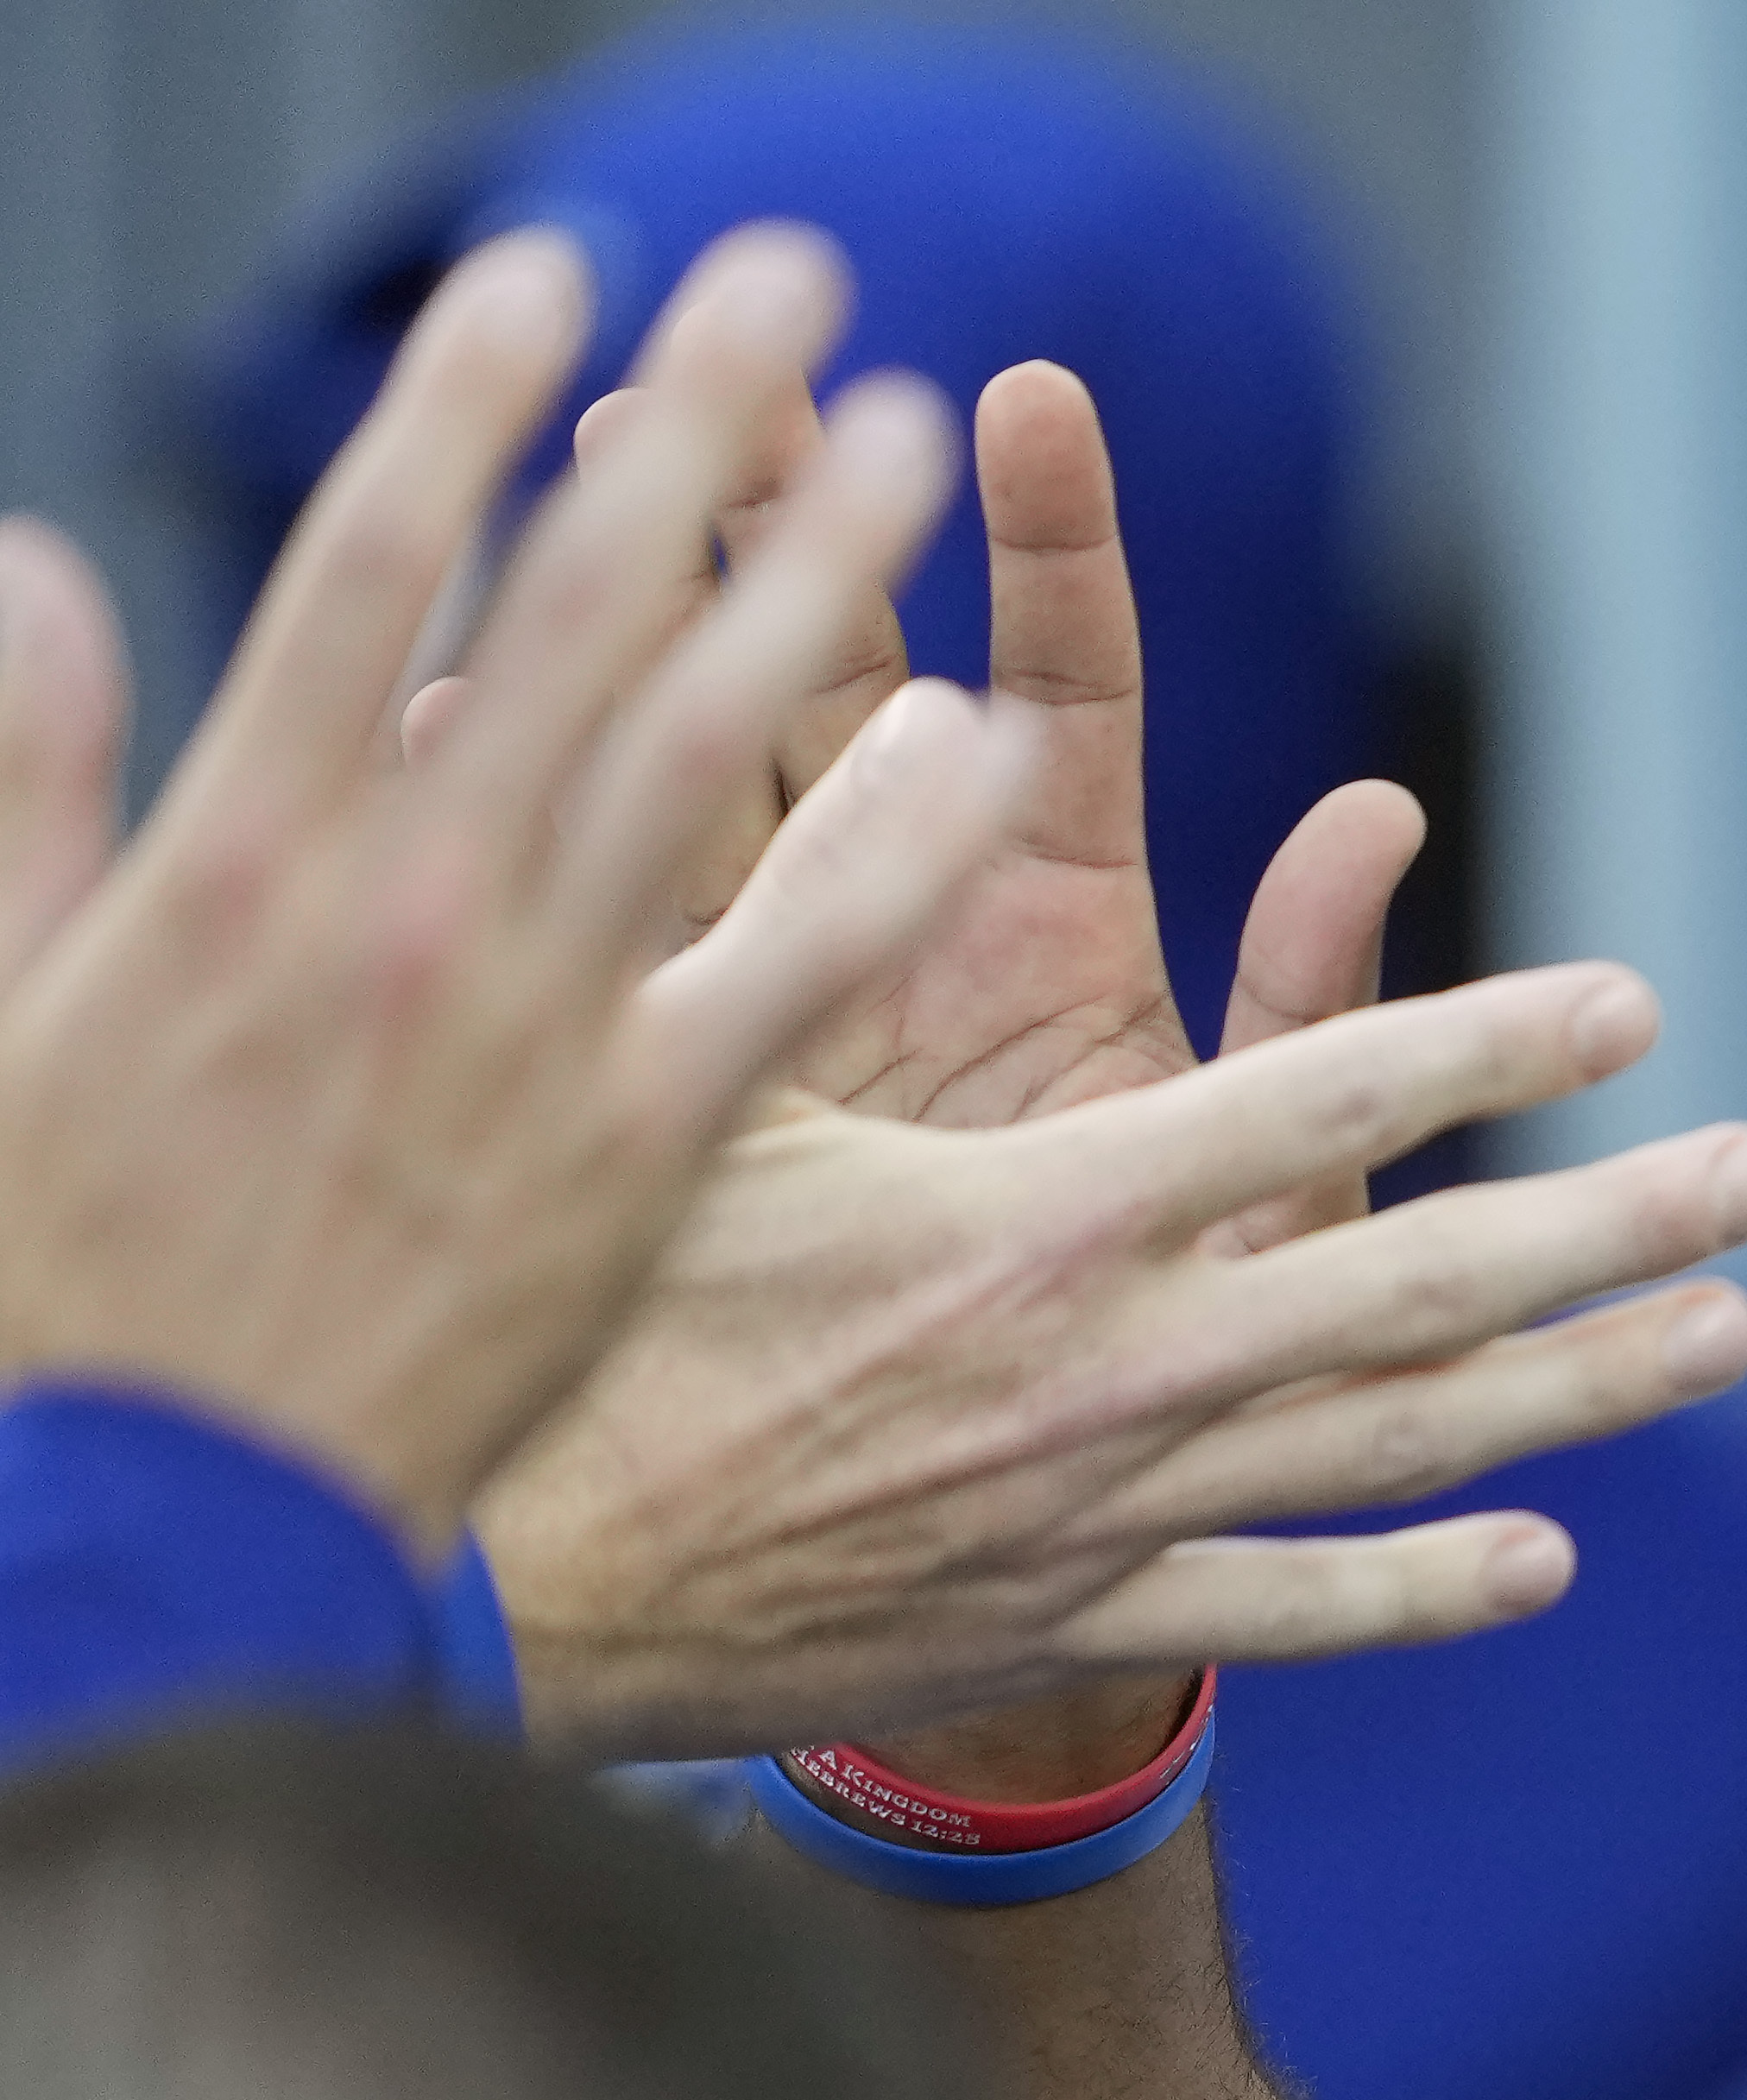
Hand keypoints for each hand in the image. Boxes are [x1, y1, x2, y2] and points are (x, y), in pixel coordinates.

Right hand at [0, 227, 1029, 1544]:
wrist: (160, 1506)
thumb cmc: (72, 1262)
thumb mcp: (9, 998)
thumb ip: (31, 783)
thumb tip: (30, 572)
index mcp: (234, 852)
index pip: (368, 574)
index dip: (461, 416)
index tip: (550, 283)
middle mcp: (399, 911)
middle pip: (568, 619)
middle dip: (680, 439)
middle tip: (788, 284)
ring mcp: (534, 1031)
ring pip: (705, 756)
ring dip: (819, 585)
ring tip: (922, 434)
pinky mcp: (642, 1154)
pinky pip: (801, 975)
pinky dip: (894, 857)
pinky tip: (987, 748)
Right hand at [477, 967, 1746, 1761]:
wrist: (506, 1582)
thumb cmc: (586, 1307)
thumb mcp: (704, 1096)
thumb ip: (838, 917)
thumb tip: (943, 735)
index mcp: (1033, 1222)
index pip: (1311, 1107)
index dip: (1482, 1050)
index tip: (1628, 1004)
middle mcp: (1109, 1373)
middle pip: (1419, 1292)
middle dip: (1609, 1229)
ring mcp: (1109, 1515)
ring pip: (1402, 1451)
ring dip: (1580, 1392)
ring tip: (1728, 1337)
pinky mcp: (1071, 1625)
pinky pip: (1292, 1612)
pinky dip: (1425, 1590)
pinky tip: (1548, 1560)